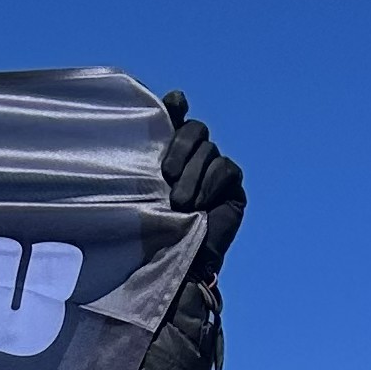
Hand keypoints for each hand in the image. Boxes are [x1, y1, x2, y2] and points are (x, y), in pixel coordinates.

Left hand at [159, 90, 245, 262]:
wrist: (174, 265)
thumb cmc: (147, 232)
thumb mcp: (139, 190)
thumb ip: (142, 157)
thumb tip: (148, 128)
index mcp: (167, 152)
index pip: (175, 115)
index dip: (175, 106)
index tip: (174, 104)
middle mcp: (192, 156)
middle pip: (195, 128)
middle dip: (181, 145)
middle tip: (166, 174)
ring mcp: (214, 169)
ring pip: (209, 150)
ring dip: (193, 174)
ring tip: (179, 203)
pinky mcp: (231, 186)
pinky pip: (226, 168)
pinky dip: (211, 182)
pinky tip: (200, 204)